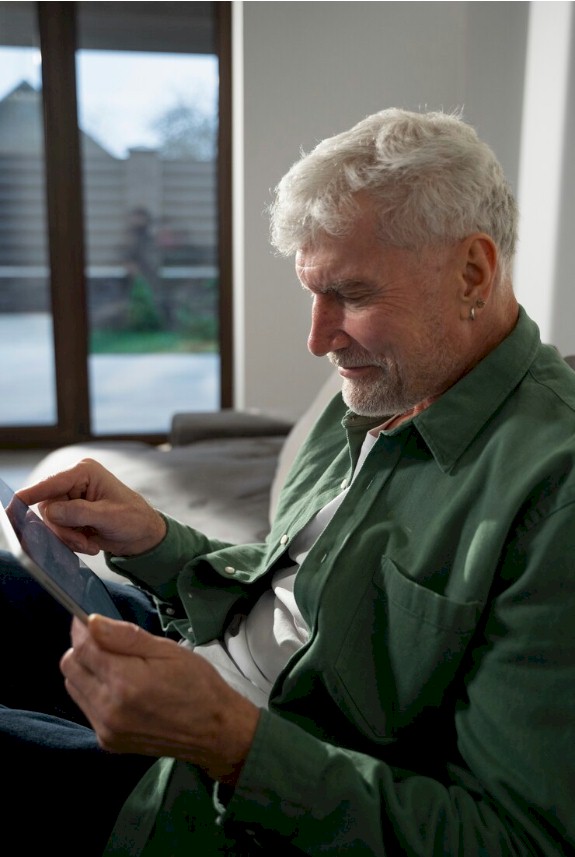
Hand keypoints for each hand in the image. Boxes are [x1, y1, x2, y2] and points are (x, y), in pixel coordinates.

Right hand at [17, 458, 165, 556]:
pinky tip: (90, 542)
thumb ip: (79, 513)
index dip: (32, 494)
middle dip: (63, 528)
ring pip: (51, 522)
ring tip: (90, 543)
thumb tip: (50, 512)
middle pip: (48, 506)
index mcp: (85, 472)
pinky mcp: (72, 515)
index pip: (51, 483)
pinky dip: (71, 541)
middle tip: (82, 541)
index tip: (15, 504)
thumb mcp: (109, 516)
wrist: (144, 536)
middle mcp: (75, 482)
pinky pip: (58, 530)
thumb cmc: (134, 519)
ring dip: (68, 537)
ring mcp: (72, 499)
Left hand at [61, 615, 259, 783]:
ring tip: (115, 665)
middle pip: (70, 667)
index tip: (87, 617)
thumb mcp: (168, 650)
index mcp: (126, 681)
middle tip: (106, 641)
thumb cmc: (198, 684)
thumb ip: (126, 636)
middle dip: (82, 648)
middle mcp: (109, 708)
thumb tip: (92, 621)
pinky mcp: (108, 742)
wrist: (215, 731)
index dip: (81, 628)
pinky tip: (119, 687)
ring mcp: (106, 728)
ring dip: (86, 670)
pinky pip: (86, 707)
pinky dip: (94, 691)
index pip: (82, 648)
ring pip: (73, 687)